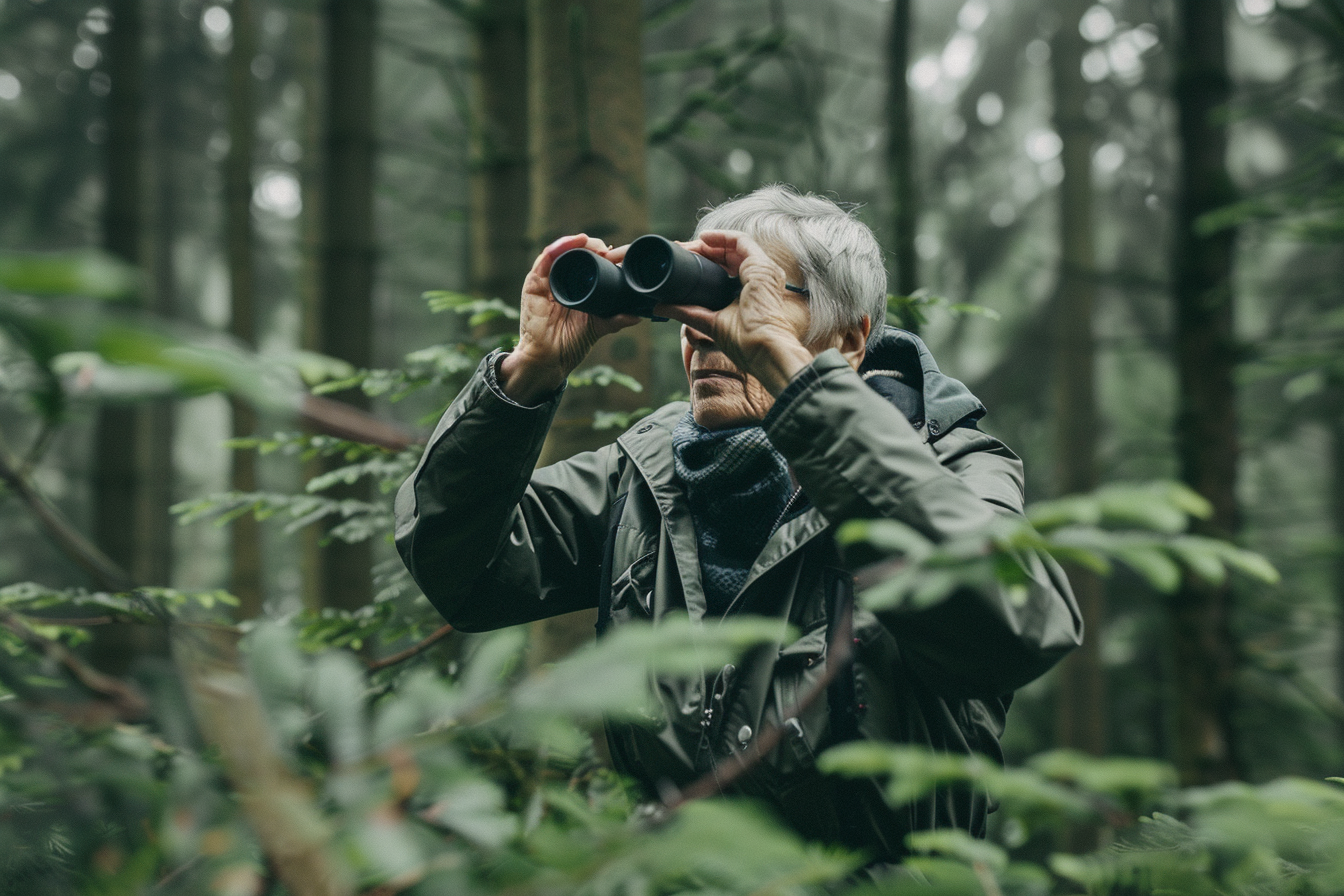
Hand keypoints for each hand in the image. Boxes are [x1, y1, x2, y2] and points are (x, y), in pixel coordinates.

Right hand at [499, 235, 638, 403]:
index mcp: (578, 286)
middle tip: (607, 250)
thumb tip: (638, 316)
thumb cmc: (570, 343)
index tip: (617, 255)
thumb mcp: (598, 327)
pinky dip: (558, 248)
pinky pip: (545, 259)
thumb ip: (615, 320)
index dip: (603, 254)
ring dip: (576, 242)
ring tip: (589, 242)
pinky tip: (570, 244)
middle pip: (577, 252)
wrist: (549, 358)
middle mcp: (562, 279)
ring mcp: (548, 279)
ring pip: (562, 251)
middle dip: (592, 245)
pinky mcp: (534, 282)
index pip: (590, 261)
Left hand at [653, 230, 814, 394]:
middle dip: (703, 251)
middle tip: (681, 250)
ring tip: (688, 246)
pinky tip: (704, 238)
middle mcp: (758, 279)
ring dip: (710, 243)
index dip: (704, 263)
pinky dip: (722, 236)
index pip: (725, 270)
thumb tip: (658, 307)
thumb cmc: (742, 342)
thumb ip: (685, 312)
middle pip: (728, 257)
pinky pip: (742, 241)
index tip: (683, 261)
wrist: (760, 348)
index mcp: (749, 293)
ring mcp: (762, 271)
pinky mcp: (761, 265)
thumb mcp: (708, 322)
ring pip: (733, 247)